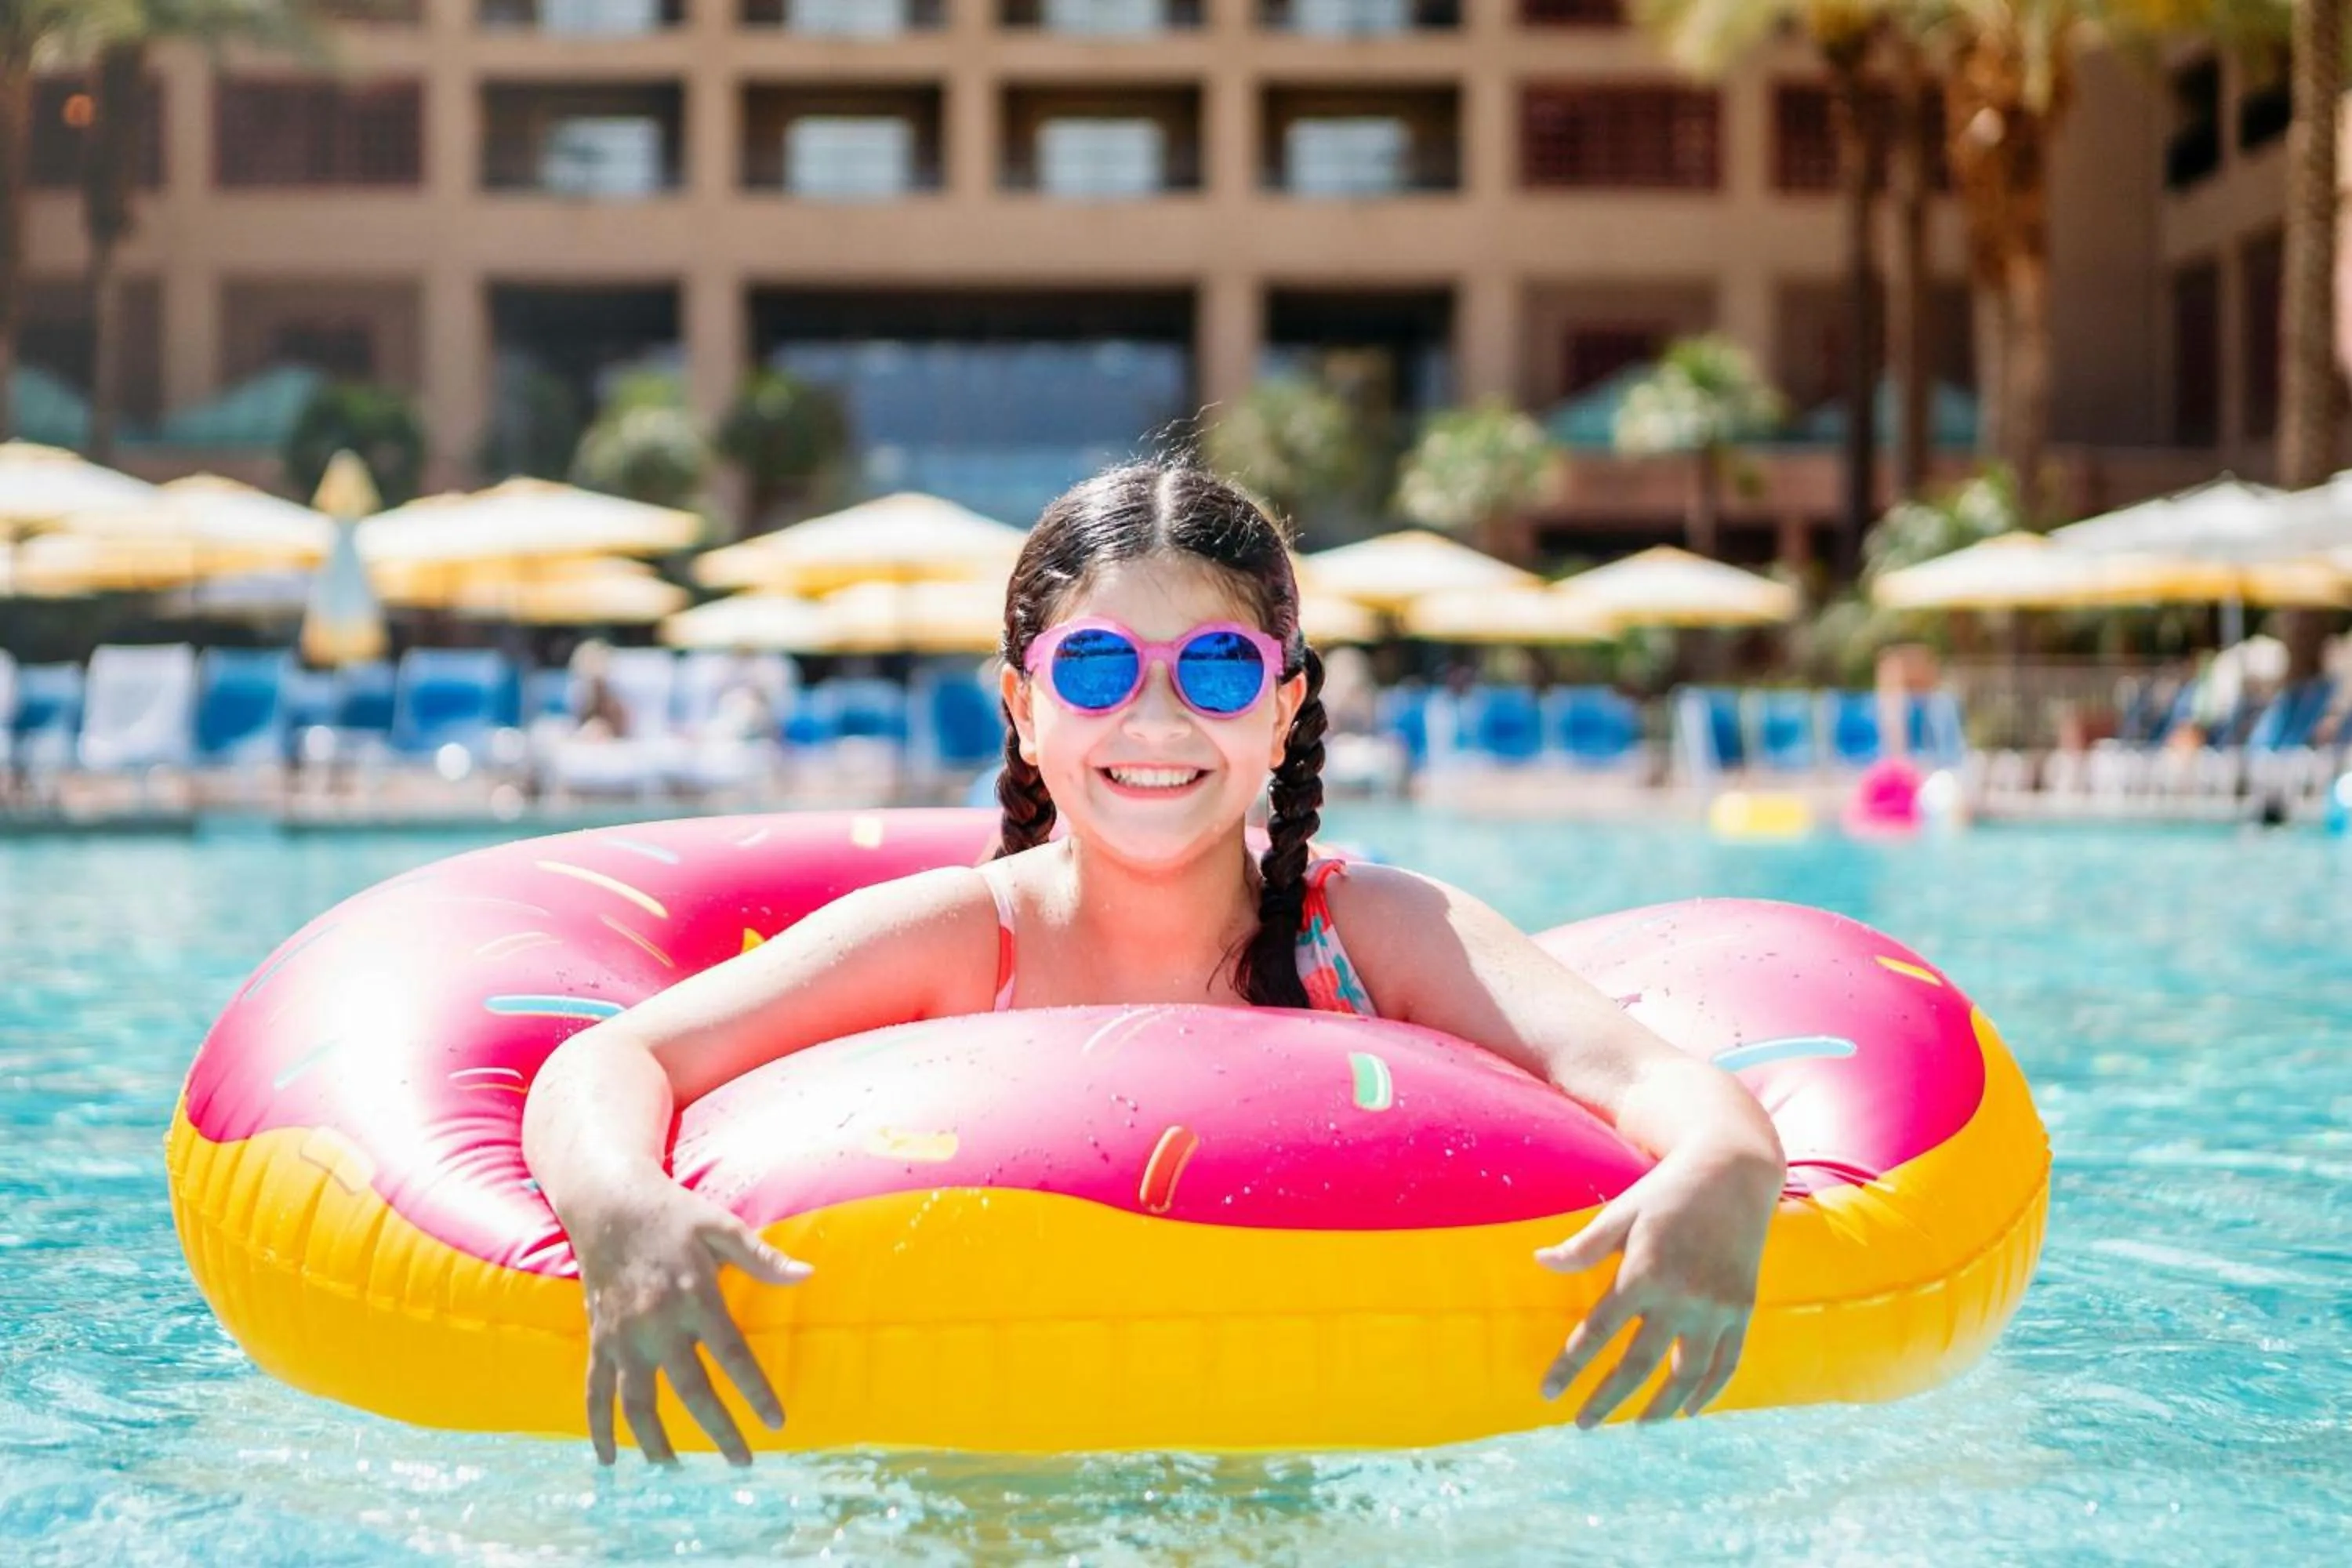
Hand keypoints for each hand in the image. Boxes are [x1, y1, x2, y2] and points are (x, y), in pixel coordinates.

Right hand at [571, 1181, 812, 1465]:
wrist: (608, 1204)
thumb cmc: (673, 1214)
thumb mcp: (722, 1226)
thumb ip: (763, 1257)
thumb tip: (808, 1274)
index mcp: (695, 1295)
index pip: (732, 1354)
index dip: (755, 1391)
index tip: (776, 1422)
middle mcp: (656, 1323)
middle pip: (690, 1389)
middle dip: (717, 1429)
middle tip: (741, 1461)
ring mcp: (623, 1336)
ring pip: (637, 1401)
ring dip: (655, 1440)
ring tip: (674, 1469)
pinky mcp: (599, 1339)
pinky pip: (595, 1391)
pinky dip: (598, 1427)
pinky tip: (609, 1459)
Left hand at [1532, 1148, 1778, 1427]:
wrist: (1734, 1172)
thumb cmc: (1668, 1190)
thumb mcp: (1621, 1212)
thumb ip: (1583, 1246)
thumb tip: (1540, 1262)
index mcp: (1643, 1271)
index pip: (1598, 1332)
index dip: (1570, 1365)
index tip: (1548, 1393)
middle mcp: (1681, 1296)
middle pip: (1638, 1363)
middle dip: (1607, 1399)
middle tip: (1583, 1425)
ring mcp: (1717, 1306)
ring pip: (1686, 1373)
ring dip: (1660, 1406)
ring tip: (1637, 1427)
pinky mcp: (1743, 1309)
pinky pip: (1727, 1362)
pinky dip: (1710, 1391)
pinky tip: (1690, 1410)